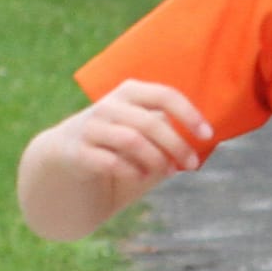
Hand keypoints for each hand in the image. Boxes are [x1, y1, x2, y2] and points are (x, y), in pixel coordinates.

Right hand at [50, 82, 210, 208]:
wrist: (64, 158)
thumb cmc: (117, 145)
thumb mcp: (143, 131)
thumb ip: (168, 132)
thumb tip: (201, 142)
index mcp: (129, 92)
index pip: (165, 95)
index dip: (189, 115)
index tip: (207, 135)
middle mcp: (108, 105)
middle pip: (151, 122)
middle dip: (177, 146)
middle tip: (192, 165)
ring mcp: (90, 127)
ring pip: (132, 140)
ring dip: (156, 160)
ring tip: (167, 172)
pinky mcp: (77, 152)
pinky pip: (111, 162)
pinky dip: (133, 172)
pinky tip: (140, 177)